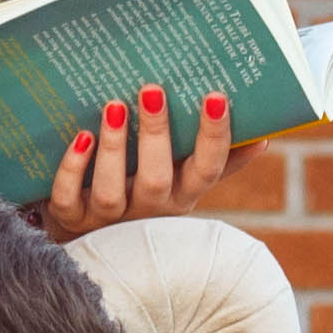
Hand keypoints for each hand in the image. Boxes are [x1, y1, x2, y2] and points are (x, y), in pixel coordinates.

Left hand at [43, 82, 235, 239]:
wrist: (93, 243)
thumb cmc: (147, 197)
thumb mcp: (185, 184)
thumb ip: (220, 162)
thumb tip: (264, 137)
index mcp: (182, 196)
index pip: (207, 169)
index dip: (215, 136)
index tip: (217, 96)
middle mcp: (148, 212)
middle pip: (157, 178)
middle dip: (156, 134)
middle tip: (153, 89)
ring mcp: (107, 220)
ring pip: (110, 190)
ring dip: (113, 148)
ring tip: (115, 106)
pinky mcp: (72, 220)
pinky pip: (67, 198)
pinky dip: (72, 169)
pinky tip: (80, 137)